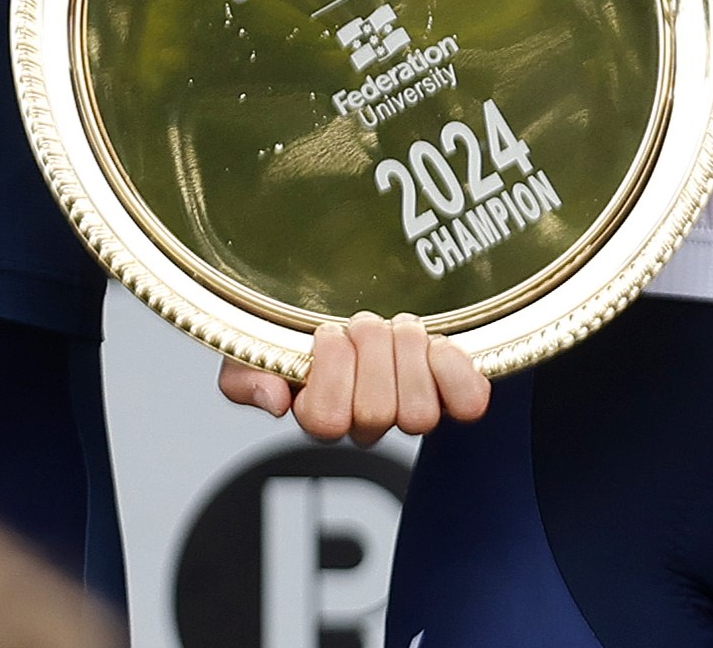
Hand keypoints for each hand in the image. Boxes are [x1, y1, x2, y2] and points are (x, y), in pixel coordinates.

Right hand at [217, 314, 488, 445]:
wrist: (345, 292)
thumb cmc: (297, 328)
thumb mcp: (252, 347)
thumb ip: (244, 378)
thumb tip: (274, 400)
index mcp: (319, 415)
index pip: (326, 420)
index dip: (331, 369)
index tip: (326, 332)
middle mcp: (367, 422)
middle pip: (377, 412)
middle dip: (370, 349)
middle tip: (362, 323)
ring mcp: (411, 408)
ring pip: (419, 413)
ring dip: (408, 354)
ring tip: (396, 328)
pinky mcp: (452, 391)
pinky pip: (468, 404)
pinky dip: (457, 372)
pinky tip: (439, 346)